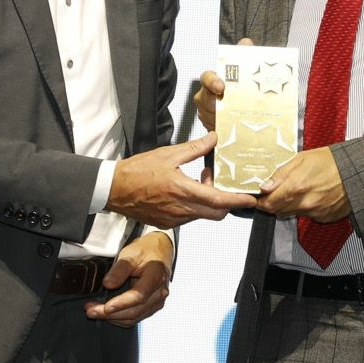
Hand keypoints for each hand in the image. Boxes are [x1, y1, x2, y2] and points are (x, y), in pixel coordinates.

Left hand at [86, 231, 173, 326]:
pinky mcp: (152, 306)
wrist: (160, 251)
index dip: (121, 303)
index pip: (139, 295)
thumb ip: (119, 269)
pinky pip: (135, 318)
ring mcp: (157, 301)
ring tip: (95, 312)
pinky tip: (108, 313)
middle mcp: (159, 292)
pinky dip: (120, 318)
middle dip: (110, 314)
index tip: (105, 307)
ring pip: (134, 318)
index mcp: (156, 276)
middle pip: (135, 310)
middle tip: (91, 310)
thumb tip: (108, 284)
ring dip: (113, 318)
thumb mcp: (131, 253)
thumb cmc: (146, 251)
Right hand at [107, 134, 254, 227]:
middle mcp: (181, 210)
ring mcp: (174, 219)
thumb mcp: (167, 154)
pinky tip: (187, 190)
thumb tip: (212, 139)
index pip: (218, 201)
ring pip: (203, 215)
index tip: (250, 199)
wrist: (113, 189)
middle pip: (216, 213)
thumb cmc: (136, 172)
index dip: (237, 201)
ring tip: (200, 180)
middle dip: (226, 202)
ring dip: (208, 202)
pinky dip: (195, 206)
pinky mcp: (167, 223)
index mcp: (182, 191)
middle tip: (223, 184)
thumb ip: (194, 148)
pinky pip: (189, 218)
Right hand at [193, 37, 251, 133]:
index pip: (207, 78)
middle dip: (216, 105)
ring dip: (223, 120)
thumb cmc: (240, 89)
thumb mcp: (246, 71)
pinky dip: (225, 132)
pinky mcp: (212, 130)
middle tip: (229, 110)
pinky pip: (215, 131)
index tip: (220, 86)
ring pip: (210, 118)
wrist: (243, 110)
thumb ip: (245, 55)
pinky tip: (236, 132)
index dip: (211, 81)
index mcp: (213, 82)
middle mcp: (206, 97)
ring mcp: (207, 115)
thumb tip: (245, 43)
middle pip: (206, 101)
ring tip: (237, 121)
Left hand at [255, 147, 351, 222]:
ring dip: (290, 205)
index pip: (269, 203)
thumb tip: (265, 185)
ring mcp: (316, 212)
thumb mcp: (302, 158)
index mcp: (296, 186)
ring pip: (293, 213)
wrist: (357, 170)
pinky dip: (306, 208)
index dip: (261, 201)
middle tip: (279, 191)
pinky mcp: (325, 217)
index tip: (260, 197)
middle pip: (279, 211)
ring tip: (300, 189)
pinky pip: (308, 215)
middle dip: (275, 202)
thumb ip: (280, 173)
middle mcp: (305, 203)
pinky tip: (313, 195)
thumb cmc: (333, 161)